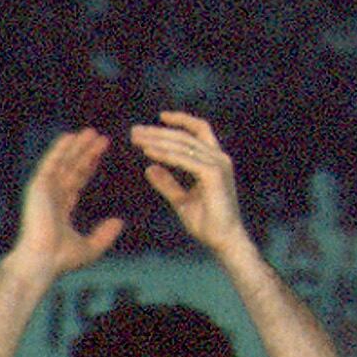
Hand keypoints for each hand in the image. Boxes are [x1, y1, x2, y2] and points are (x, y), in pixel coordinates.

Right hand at [10, 128, 125, 275]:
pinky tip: (70, 137)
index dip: (89, 166)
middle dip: (85, 152)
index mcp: (60, 209)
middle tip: (100, 136)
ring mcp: (43, 191)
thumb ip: (104, 234)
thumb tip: (120, 222)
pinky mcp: (37, 187)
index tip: (100, 153)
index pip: (77, 181)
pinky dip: (59, 150)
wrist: (41, 260)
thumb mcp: (90, 247)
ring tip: (90, 132)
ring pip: (63, 163)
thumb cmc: (62, 258)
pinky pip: (50, 164)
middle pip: (72, 169)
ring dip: (75, 147)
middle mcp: (51, 198)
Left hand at [128, 111, 249, 252]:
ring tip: (135, 139)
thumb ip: (168, 183)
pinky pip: (184, 159)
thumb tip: (150, 168)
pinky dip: (164, 154)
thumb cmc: (207, 223)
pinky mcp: (213, 174)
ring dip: (157, 139)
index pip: (200, 131)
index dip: (182, 120)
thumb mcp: (181, 200)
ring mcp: (218, 165)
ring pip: (183, 144)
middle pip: (186, 135)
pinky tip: (147, 152)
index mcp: (215, 162)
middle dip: (158, 131)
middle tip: (134, 131)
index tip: (161, 117)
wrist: (223, 240)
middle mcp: (219, 159)